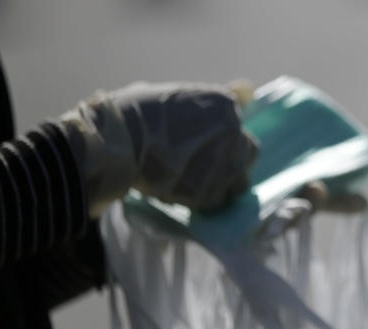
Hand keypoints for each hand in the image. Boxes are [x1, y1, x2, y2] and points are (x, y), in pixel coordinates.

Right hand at [60, 81, 259, 217]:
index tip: (205, 141)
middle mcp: (234, 134)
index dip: (224, 136)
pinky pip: (217, 200)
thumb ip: (218, 96)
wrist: (118, 141)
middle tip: (202, 161)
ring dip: (222, 181)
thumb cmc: (138, 111)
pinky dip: (205, 198)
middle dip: (231, 157)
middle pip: (248, 153)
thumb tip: (249, 89)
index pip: (239, 127)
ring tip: (194, 178)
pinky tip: (186, 190)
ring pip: (238, 181)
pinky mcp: (210, 193)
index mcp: (226, 105)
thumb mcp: (178, 93)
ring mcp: (226, 165)